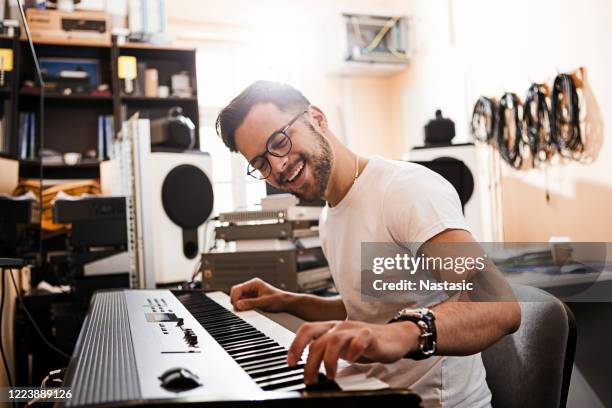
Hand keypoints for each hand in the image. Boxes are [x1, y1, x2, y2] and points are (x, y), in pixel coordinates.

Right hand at [230, 277, 293, 312]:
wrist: (285, 303)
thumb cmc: (278, 299)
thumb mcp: (264, 302)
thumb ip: (251, 303)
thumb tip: (238, 305)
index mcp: (254, 283)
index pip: (238, 288)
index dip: (235, 297)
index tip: (236, 306)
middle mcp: (251, 287)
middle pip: (236, 292)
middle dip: (235, 301)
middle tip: (238, 309)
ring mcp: (251, 292)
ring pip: (238, 297)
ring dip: (238, 304)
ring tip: (243, 310)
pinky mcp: (252, 298)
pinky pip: (242, 301)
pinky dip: (242, 306)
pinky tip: (245, 310)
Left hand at [287, 320, 419, 383]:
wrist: (394, 338)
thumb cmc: (365, 344)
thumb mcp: (341, 348)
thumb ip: (325, 353)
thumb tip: (307, 370)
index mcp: (331, 328)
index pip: (307, 330)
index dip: (296, 345)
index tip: (290, 363)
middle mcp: (340, 326)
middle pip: (318, 340)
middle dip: (310, 362)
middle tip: (309, 380)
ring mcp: (355, 329)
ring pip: (334, 339)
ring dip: (328, 360)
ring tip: (330, 376)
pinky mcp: (370, 335)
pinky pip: (360, 339)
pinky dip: (353, 351)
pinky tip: (351, 361)